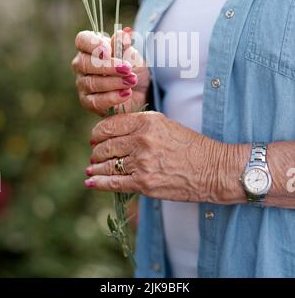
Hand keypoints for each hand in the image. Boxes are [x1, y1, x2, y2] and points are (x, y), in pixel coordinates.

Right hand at [72, 29, 150, 115]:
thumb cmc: (132, 68)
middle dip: (108, 66)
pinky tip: (127, 93)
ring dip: (114, 82)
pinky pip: (96, 101)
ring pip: (92, 83)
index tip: (108, 50)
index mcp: (89, 47)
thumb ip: (124, 45)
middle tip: (127, 68)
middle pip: (85, 63)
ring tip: (132, 81)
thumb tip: (122, 33)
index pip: (82, 40)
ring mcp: (83, 84)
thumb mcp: (131, 54)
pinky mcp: (88, 102)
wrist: (141, 90)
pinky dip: (113, 97)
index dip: (93, 44)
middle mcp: (82, 65)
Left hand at [84, 111, 222, 201]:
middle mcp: (141, 139)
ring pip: (107, 164)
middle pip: (105, 145)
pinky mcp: (144, 183)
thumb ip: (139, 125)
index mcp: (147, 121)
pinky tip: (91, 181)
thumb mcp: (165, 124)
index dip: (98, 133)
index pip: (109, 125)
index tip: (95, 138)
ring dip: (96, 166)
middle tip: (95, 155)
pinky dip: (98, 182)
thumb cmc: (191, 145)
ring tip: (92, 168)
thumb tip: (113, 133)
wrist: (213, 169)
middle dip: (96, 151)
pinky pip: (113, 182)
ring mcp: (142, 162)